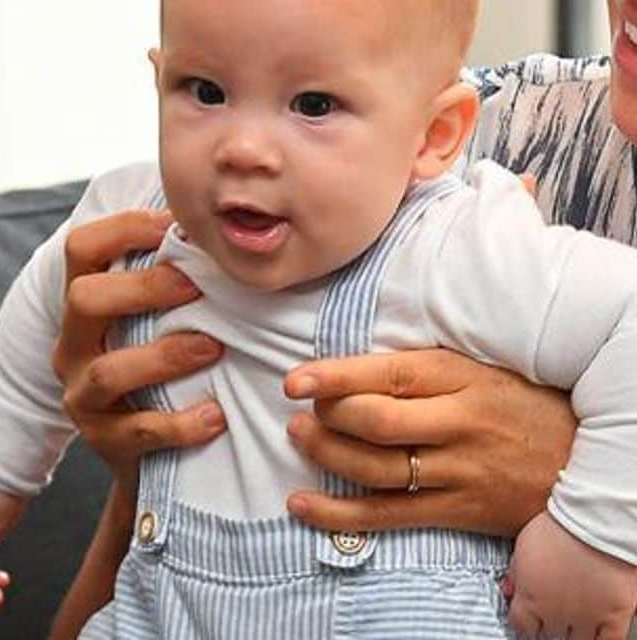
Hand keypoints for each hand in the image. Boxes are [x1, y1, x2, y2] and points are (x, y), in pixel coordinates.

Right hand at [51, 208, 226, 494]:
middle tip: (195, 284)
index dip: (123, 228)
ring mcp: (82, 394)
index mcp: (82, 301)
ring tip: (213, 347)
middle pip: (84, 299)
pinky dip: (178, 424)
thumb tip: (218, 218)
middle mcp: (72, 343)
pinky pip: (136, 433)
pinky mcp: (103, 441)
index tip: (174, 223)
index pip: (81, 248)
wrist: (143, 452)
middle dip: (142, 288)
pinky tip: (215, 416)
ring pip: (108, 371)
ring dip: (164, 356)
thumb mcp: (150, 315)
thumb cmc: (157, 360)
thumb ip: (170, 272)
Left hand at [282, 348, 575, 536]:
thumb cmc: (516, 399)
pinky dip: (339, 514)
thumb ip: (418, 366)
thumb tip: (348, 364)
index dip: (335, 378)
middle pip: (376, 424)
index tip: (295, 380)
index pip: (386, 375)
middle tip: (300, 410)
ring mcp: (458, 472)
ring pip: (377, 469)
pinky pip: (388, 515)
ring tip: (299, 437)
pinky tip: (302, 504)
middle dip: (327, 417)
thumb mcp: (474, 365)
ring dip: (326, 454)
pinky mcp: (458, 511)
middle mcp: (457, 424)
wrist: (584, 456)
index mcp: (458, 377)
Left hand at [506, 511, 635, 638]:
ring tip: (573, 614)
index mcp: (530, 596)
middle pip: (549, 632)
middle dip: (548, 622)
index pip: (520, 626)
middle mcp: (556, 613)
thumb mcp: (523, 545)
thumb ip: (515, 573)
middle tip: (552, 609)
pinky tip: (595, 632)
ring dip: (573, 630)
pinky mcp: (615, 617)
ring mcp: (587, 618)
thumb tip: (509, 590)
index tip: (527, 619)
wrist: (595, 521)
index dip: (524, 623)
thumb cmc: (560, 527)